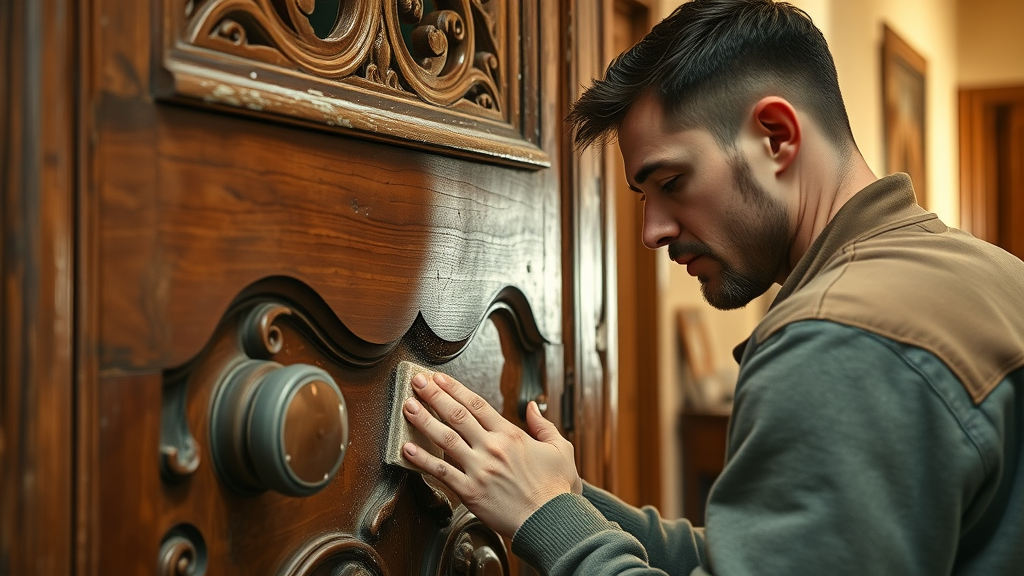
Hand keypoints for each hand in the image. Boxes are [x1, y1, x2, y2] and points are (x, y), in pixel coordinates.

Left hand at [402, 371, 582, 537]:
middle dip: (434, 395)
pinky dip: (423, 460)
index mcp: (511, 435)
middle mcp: (492, 448)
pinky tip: (407, 450)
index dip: (455, 389)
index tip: (440, 379)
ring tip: (408, 407)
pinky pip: (441, 473)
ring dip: (424, 420)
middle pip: (457, 415)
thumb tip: (532, 407)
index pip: (477, 405)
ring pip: (445, 439)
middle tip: (417, 382)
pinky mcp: (470, 492)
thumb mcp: (560, 449)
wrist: (551, 522)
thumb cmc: (557, 490)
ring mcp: (479, 470)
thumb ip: (543, 425)